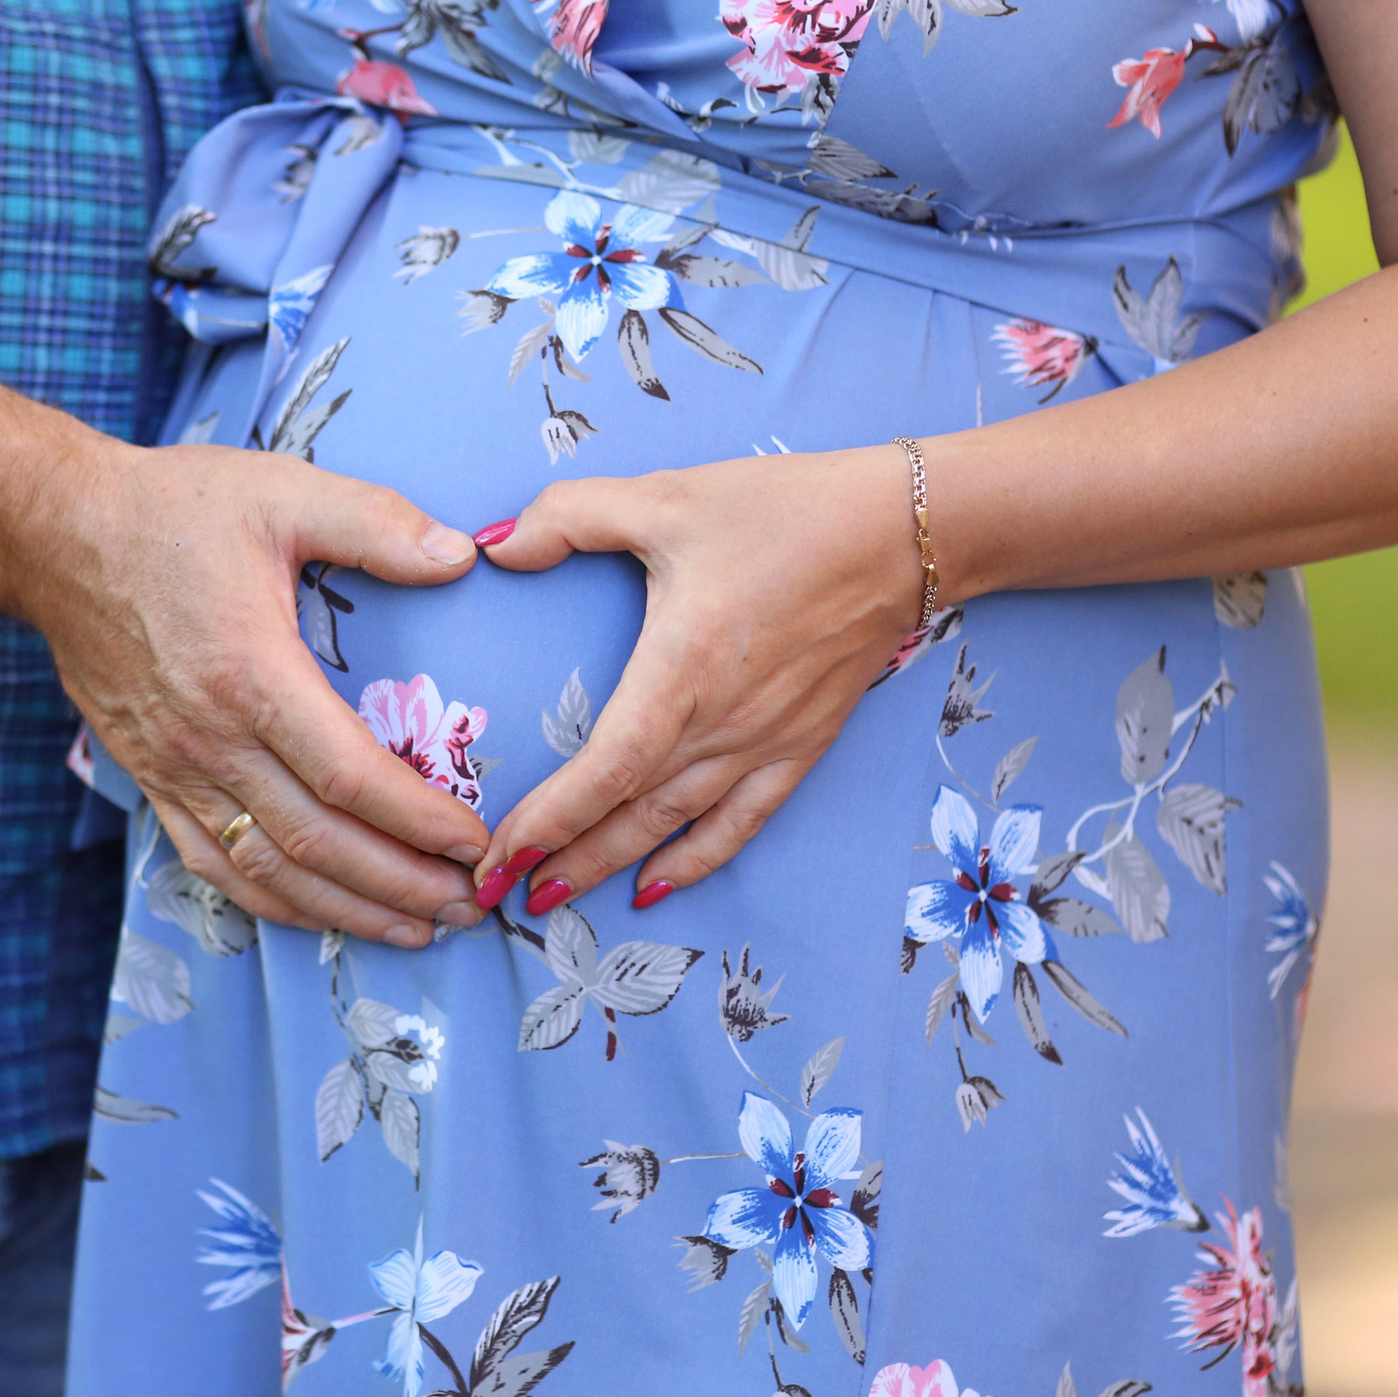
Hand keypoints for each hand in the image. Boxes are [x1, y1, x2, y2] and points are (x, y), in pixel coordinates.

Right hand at [4, 438, 491, 946]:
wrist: (57, 534)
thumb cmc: (173, 509)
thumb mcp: (282, 492)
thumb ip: (376, 523)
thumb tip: (462, 557)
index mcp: (251, 673)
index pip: (350, 776)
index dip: (418, 820)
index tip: (473, 843)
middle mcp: (210, 738)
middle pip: (318, 842)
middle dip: (401, 884)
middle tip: (468, 905)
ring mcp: (175, 768)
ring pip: (269, 868)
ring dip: (347, 909)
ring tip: (417, 928)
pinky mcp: (151, 778)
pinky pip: (213, 863)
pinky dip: (273, 901)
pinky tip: (323, 915)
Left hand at [472, 445, 923, 913]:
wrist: (904, 533)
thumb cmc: (784, 511)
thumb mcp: (665, 497)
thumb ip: (569, 517)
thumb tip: (493, 545)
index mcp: (683, 670)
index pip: (605, 769)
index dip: (550, 820)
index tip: (498, 855)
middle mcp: (723, 724)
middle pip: (629, 814)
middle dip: (560, 859)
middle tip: (497, 895)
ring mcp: (765, 744)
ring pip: (676, 828)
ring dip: (611, 868)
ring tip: (553, 899)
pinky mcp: (800, 748)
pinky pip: (740, 823)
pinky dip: (696, 861)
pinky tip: (655, 888)